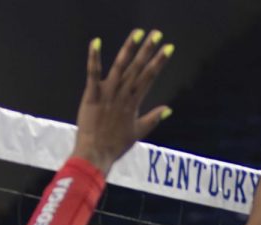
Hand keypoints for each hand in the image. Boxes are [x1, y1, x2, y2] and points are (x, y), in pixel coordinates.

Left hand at [72, 29, 172, 174]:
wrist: (96, 153)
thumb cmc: (116, 145)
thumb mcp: (138, 132)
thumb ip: (153, 118)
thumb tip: (168, 108)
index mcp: (134, 102)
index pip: (149, 77)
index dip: (159, 62)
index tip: (168, 48)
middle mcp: (123, 95)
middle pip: (138, 68)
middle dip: (148, 50)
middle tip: (157, 34)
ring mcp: (107, 94)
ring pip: (120, 67)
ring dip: (128, 49)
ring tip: (137, 34)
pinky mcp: (92, 95)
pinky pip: (93, 74)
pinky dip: (94, 58)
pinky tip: (96, 42)